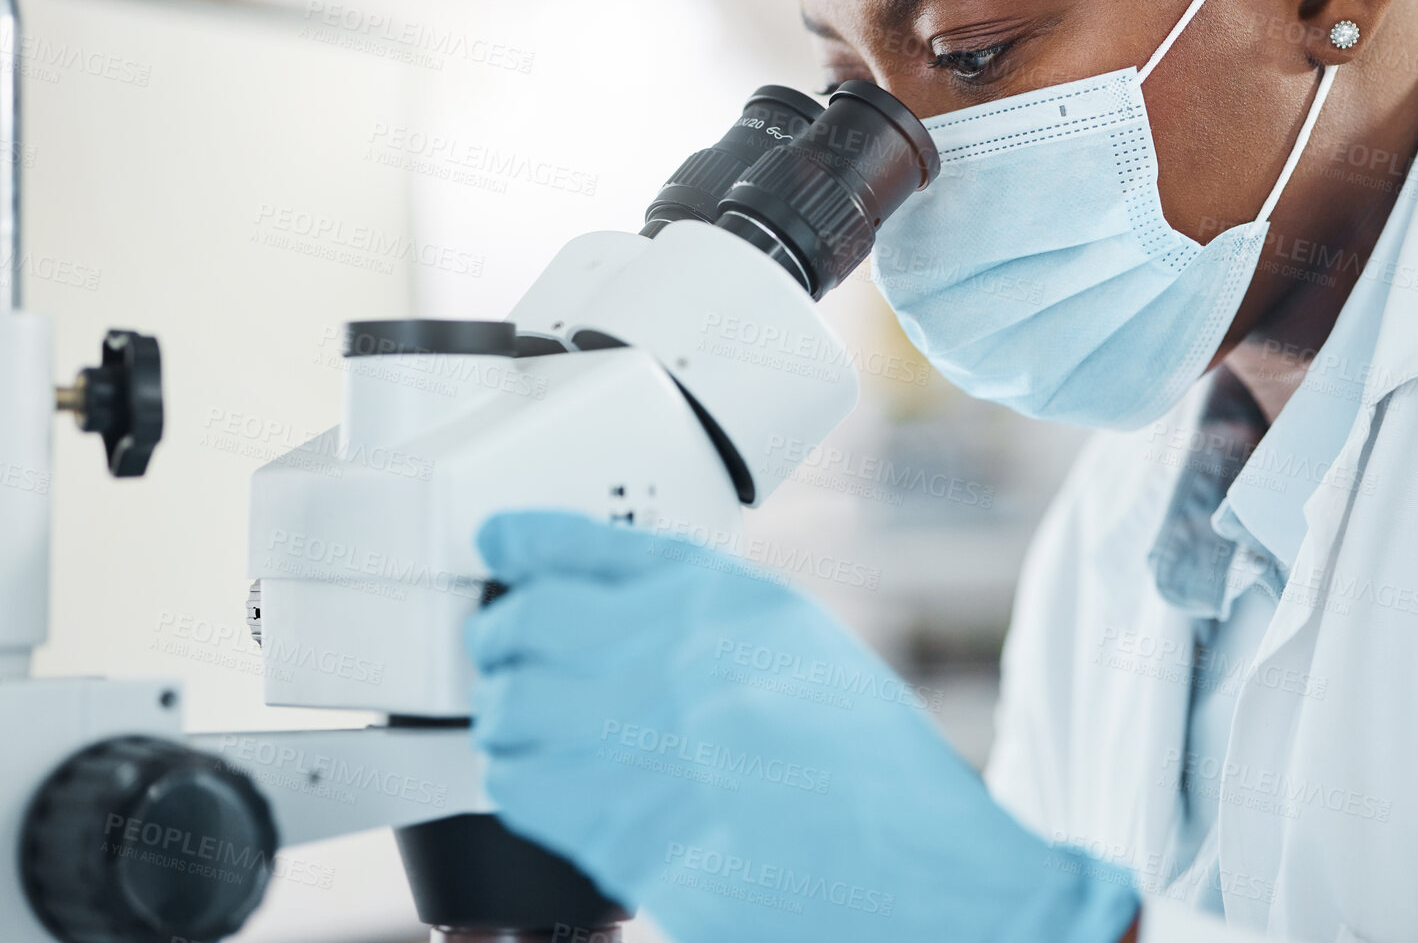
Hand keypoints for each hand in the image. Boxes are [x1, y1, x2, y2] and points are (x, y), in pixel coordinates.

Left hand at [468, 510, 1139, 941]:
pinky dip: (514, 774)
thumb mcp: (802, 646)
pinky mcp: (622, 832)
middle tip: (500, 643)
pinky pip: (521, 787)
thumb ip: (710, 619)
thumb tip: (622, 608)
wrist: (917, 876)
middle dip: (500, 632)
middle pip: (528, 622)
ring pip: (509, 706)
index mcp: (723, 603)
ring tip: (517, 714)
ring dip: (502, 707)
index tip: (504, 541)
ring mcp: (640, 746)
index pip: (586, 545)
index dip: (529, 541)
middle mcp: (672, 660)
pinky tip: (535, 773)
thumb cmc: (874, 771)